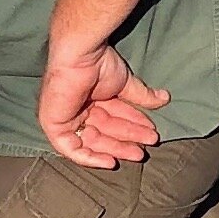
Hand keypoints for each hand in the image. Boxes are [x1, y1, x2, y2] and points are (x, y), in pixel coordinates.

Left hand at [37, 34, 169, 168]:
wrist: (82, 56)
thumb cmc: (100, 64)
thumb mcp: (125, 84)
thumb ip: (142, 95)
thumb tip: (165, 98)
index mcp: (90, 98)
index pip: (113, 118)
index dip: (133, 125)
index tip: (152, 132)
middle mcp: (77, 108)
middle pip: (104, 131)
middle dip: (128, 139)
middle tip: (149, 143)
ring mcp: (64, 117)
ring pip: (92, 141)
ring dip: (117, 148)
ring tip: (140, 151)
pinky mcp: (53, 124)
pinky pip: (70, 148)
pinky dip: (89, 158)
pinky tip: (111, 161)